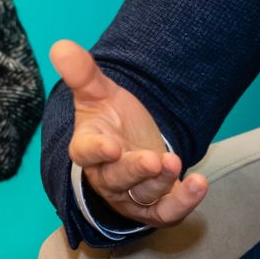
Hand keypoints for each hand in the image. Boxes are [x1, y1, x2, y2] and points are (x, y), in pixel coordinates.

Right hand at [49, 40, 207, 227]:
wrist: (131, 144)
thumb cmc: (109, 120)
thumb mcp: (97, 93)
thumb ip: (82, 73)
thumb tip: (60, 46)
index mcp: (88, 149)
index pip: (87, 154)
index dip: (97, 152)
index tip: (110, 147)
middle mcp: (107, 178)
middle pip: (117, 179)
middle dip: (136, 171)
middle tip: (155, 160)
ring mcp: (131, 196)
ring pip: (143, 196)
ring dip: (161, 183)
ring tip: (176, 162)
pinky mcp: (154, 207)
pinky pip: (166, 212)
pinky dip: (184, 203)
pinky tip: (199, 184)